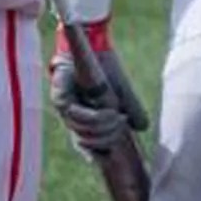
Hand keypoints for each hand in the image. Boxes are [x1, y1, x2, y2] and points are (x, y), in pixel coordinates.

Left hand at [47, 21, 148, 161]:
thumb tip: (142, 129)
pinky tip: (109, 112)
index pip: (86, 145)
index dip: (96, 154)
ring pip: (78, 128)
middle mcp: (70, 114)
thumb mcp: (124, 93)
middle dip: (106, 138)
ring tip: (118, 117)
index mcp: (83, 117)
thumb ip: (132, 111)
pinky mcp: (59, 94)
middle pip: (83, 139)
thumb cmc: (107, 68)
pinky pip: (73, 113)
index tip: (112, 156)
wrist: (95, 44)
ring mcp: (63, 105)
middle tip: (123, 126)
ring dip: (101, 126)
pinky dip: (92, 116)